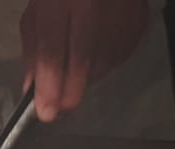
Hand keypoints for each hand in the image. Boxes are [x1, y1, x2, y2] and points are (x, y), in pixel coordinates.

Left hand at [21, 0, 150, 121]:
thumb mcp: (39, 9)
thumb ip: (35, 48)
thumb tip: (34, 88)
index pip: (54, 48)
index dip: (50, 83)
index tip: (47, 112)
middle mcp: (94, 3)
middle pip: (83, 57)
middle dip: (71, 90)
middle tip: (61, 109)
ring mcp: (122, 8)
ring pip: (106, 59)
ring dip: (88, 76)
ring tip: (75, 75)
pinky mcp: (140, 14)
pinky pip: (124, 51)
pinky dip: (108, 62)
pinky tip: (96, 58)